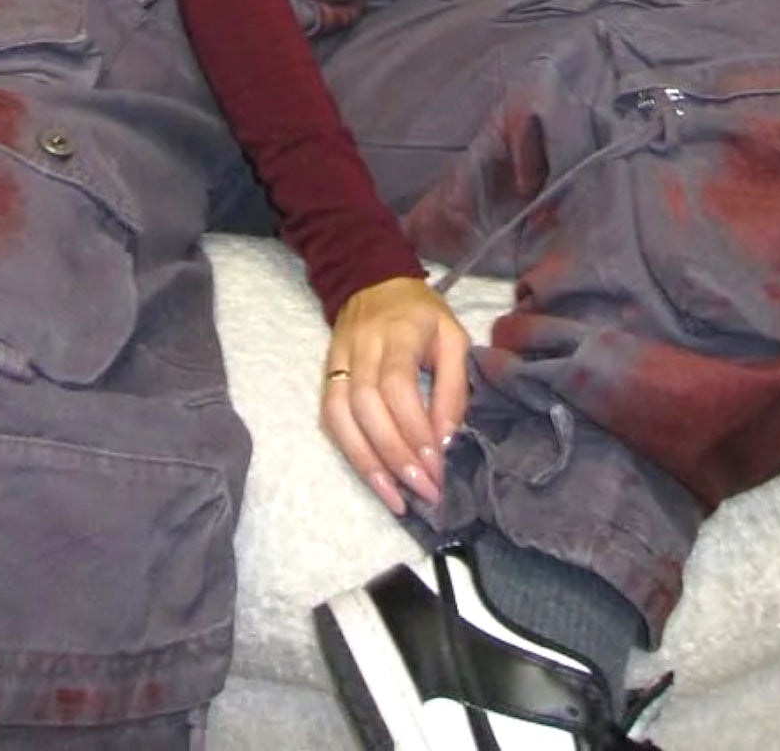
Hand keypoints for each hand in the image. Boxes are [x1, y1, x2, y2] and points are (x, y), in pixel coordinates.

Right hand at [321, 276, 471, 517]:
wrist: (372, 280)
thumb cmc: (422, 315)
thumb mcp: (453, 338)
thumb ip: (453, 387)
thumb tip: (445, 441)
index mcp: (397, 331)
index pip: (396, 384)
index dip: (413, 428)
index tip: (436, 465)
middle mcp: (361, 346)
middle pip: (366, 406)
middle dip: (394, 455)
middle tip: (423, 491)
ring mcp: (337, 359)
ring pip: (340, 416)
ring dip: (367, 463)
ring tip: (395, 499)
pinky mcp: (326, 373)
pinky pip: (330, 417)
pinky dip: (349, 451)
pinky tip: (373, 478)